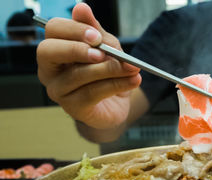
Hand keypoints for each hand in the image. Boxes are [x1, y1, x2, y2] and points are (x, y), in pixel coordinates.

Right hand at [37, 3, 141, 129]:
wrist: (116, 104)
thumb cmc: (107, 72)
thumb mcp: (107, 48)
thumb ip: (97, 32)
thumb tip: (81, 8)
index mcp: (56, 48)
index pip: (53, 30)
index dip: (74, 29)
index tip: (97, 35)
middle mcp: (50, 69)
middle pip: (48, 51)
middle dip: (77, 49)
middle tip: (102, 52)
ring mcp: (59, 90)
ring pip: (78, 75)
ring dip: (109, 69)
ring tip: (131, 68)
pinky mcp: (73, 108)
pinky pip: (93, 93)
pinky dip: (116, 85)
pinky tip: (133, 80)